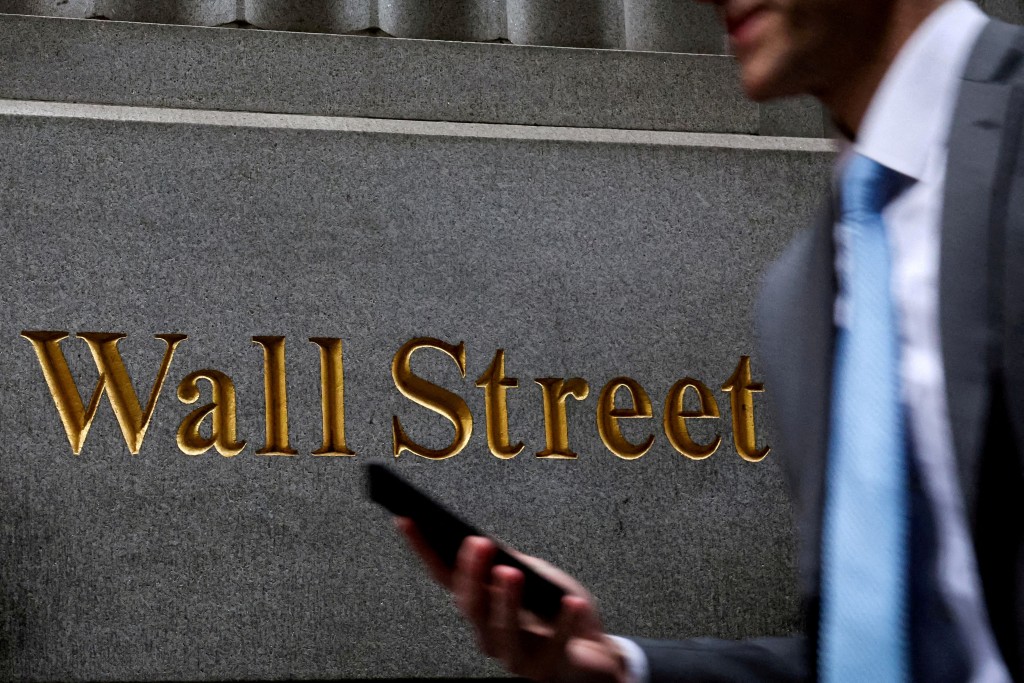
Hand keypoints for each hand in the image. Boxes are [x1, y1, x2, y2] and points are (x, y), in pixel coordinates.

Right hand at [395, 517, 629, 682]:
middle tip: (478, 543)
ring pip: (502, 632)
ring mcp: (516, 657)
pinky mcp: (547, 671)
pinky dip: (564, 624)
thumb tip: (483, 541)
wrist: (595, 656)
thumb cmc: (559, 611)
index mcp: (483, 608)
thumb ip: (510, 562)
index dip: (424, 550)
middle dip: (472, 574)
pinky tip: (571, 603)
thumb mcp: (535, 575)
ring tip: (511, 573)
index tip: (407, 519)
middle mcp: (490, 635)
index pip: (446, 577)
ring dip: (506, 601)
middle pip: (471, 606)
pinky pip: (554, 647)